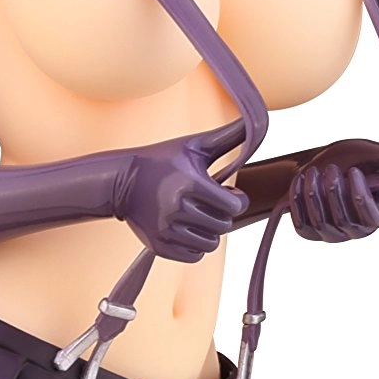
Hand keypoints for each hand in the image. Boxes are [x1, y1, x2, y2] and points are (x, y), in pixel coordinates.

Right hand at [113, 129, 248, 264]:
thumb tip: (256, 122)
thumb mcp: (194, 145)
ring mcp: (167, 230)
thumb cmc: (163, 160)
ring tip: (199, 217)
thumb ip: (228, 137)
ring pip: (211, 244)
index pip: (234, 206)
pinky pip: (194, 256)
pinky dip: (196, 246)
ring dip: (210, 231)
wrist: (122, 181)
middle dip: (223, 215)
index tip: (228, 193)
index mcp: (191, 184)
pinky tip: (187, 229)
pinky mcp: (159, 246)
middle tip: (211, 204)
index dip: (237, 200)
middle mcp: (178, 209)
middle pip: (224, 226)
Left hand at [287, 139, 378, 243]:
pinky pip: (302, 224)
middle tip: (329, 168)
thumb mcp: (367, 155)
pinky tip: (299, 180)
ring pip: (321, 223)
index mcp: (378, 215)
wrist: (318, 166)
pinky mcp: (310, 233)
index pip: (370, 216)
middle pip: (343, 220)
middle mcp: (357, 231)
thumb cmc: (347, 160)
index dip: (360, 196)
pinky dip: (298, 201)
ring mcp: (332, 235)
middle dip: (334, 192)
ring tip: (311, 171)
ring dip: (313, 195)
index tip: (353, 170)